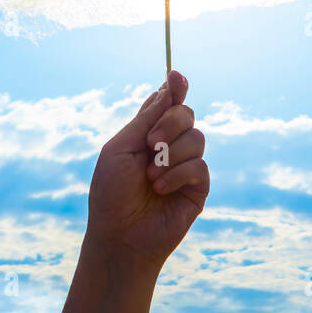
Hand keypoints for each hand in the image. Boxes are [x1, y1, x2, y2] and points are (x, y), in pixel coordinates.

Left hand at [87, 71, 209, 271]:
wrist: (119, 236)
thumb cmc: (111, 194)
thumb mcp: (121, 148)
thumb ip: (146, 118)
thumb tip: (169, 85)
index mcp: (147, 134)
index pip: (167, 103)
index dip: (175, 88)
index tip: (176, 77)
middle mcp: (169, 147)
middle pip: (187, 114)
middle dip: (171, 122)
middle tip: (150, 143)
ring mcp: (185, 167)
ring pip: (197, 138)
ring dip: (170, 155)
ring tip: (150, 177)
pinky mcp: (197, 189)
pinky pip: (200, 167)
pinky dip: (177, 175)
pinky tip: (160, 189)